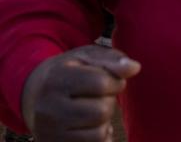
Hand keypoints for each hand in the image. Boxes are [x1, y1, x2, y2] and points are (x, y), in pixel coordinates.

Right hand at [23, 45, 139, 140]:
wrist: (35, 94)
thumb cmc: (71, 71)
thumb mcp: (88, 57)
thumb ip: (113, 60)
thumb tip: (135, 68)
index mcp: (56, 78)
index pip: (101, 83)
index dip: (116, 82)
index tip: (112, 81)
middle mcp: (47, 108)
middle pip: (102, 110)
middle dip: (109, 102)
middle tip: (98, 97)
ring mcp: (48, 131)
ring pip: (99, 132)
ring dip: (105, 121)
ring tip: (92, 110)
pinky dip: (100, 136)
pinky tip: (89, 126)